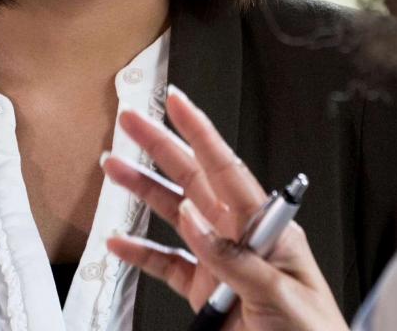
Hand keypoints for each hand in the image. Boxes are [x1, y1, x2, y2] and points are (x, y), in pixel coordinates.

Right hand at [101, 87, 347, 330]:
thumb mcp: (282, 292)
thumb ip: (237, 259)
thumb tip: (196, 223)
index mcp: (268, 227)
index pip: (228, 169)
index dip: (200, 132)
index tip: (178, 103)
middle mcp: (241, 238)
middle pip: (194, 181)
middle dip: (161, 147)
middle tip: (132, 121)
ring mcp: (220, 264)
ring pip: (174, 216)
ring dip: (143, 191)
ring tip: (114, 169)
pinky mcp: (204, 293)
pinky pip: (166, 264)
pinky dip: (140, 252)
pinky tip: (120, 242)